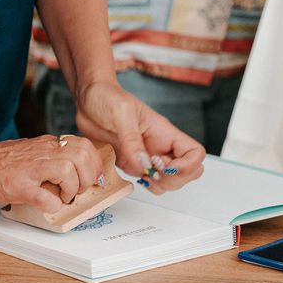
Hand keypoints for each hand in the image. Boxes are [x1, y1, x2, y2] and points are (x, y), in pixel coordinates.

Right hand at [0, 135, 104, 211]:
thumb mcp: (26, 154)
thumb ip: (46, 161)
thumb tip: (66, 175)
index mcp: (44, 145)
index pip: (84, 145)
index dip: (93, 164)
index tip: (90, 179)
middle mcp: (40, 152)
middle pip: (83, 155)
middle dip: (88, 177)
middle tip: (78, 190)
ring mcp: (29, 169)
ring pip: (69, 171)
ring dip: (72, 189)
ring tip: (62, 197)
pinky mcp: (17, 186)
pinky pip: (46, 197)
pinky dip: (51, 205)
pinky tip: (45, 205)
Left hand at [74, 80, 205, 194]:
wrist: (87, 100)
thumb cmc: (107, 97)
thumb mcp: (120, 113)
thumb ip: (132, 141)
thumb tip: (143, 164)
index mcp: (164, 132)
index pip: (194, 153)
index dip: (187, 166)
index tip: (164, 167)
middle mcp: (159, 146)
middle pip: (187, 172)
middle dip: (173, 179)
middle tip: (150, 174)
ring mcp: (147, 157)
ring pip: (169, 181)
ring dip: (159, 185)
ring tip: (141, 175)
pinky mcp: (132, 163)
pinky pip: (148, 182)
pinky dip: (144, 186)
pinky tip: (130, 176)